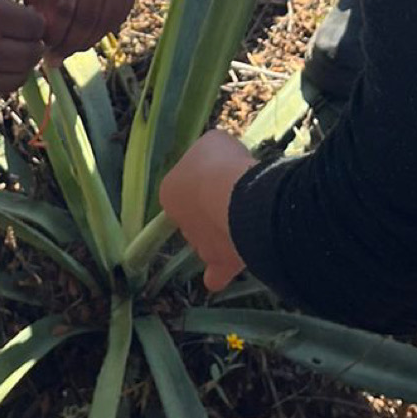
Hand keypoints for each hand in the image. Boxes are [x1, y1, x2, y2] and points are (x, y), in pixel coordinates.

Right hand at [0, 0, 48, 107]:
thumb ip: (2, 13)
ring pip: (20, 77)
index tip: (26, 25)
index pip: (35, 25)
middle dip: (31, 47)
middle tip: (21, 44)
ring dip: (18, 68)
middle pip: (33, 53)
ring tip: (4, 59)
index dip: (34, 25)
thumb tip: (36, 28)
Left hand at [26, 0, 139, 55]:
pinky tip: (96, 32)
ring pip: (108, 13)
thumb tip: (42, 30)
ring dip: (91, 38)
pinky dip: (110, 24)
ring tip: (76, 48)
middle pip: (88, 13)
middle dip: (72, 41)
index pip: (64, 4)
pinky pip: (125, 3)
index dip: (55, 33)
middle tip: (59, 56)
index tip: (45, 49)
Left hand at [160, 130, 256, 292]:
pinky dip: (221, 273)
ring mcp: (199, 245)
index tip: (222, 174)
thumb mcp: (212, 143)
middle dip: (212, 208)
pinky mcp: (219, 262)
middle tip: (237, 195)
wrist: (235, 194)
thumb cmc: (220, 162)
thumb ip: (210, 155)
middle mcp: (179, 222)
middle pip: (196, 216)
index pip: (184, 187)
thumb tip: (217, 162)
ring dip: (222, 233)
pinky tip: (230, 266)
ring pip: (207, 242)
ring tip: (246, 220)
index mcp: (170, 191)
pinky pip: (216, 274)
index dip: (204, 180)